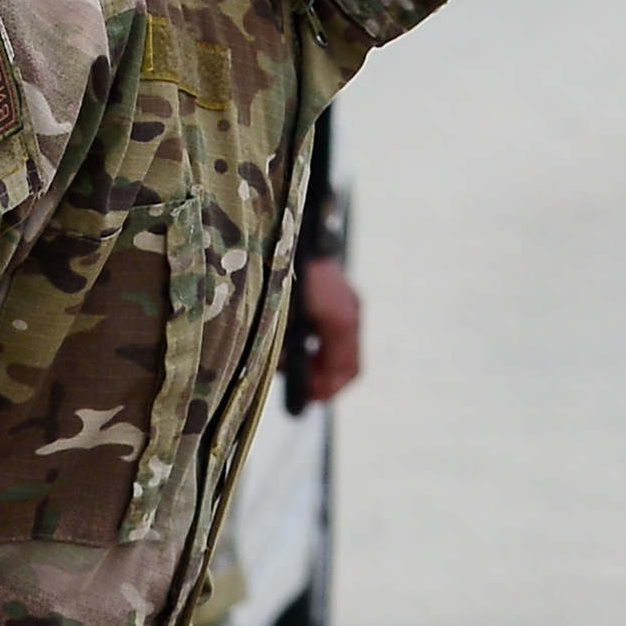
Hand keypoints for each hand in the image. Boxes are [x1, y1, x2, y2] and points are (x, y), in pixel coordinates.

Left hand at [281, 249, 361, 406]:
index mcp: (340, 318)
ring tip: (288, 360)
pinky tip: (293, 339)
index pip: (346, 370)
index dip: (326, 391)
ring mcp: (346, 298)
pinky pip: (334, 328)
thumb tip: (283, 371)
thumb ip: (283, 348)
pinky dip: (317, 342)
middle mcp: (350, 309)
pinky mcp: (337, 291)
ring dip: (316, 359)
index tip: (306, 401)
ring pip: (340, 345)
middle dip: (321, 378)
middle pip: (346, 361)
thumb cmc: (275, 271)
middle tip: (297, 387)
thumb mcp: (275, 317)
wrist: (285, 225)